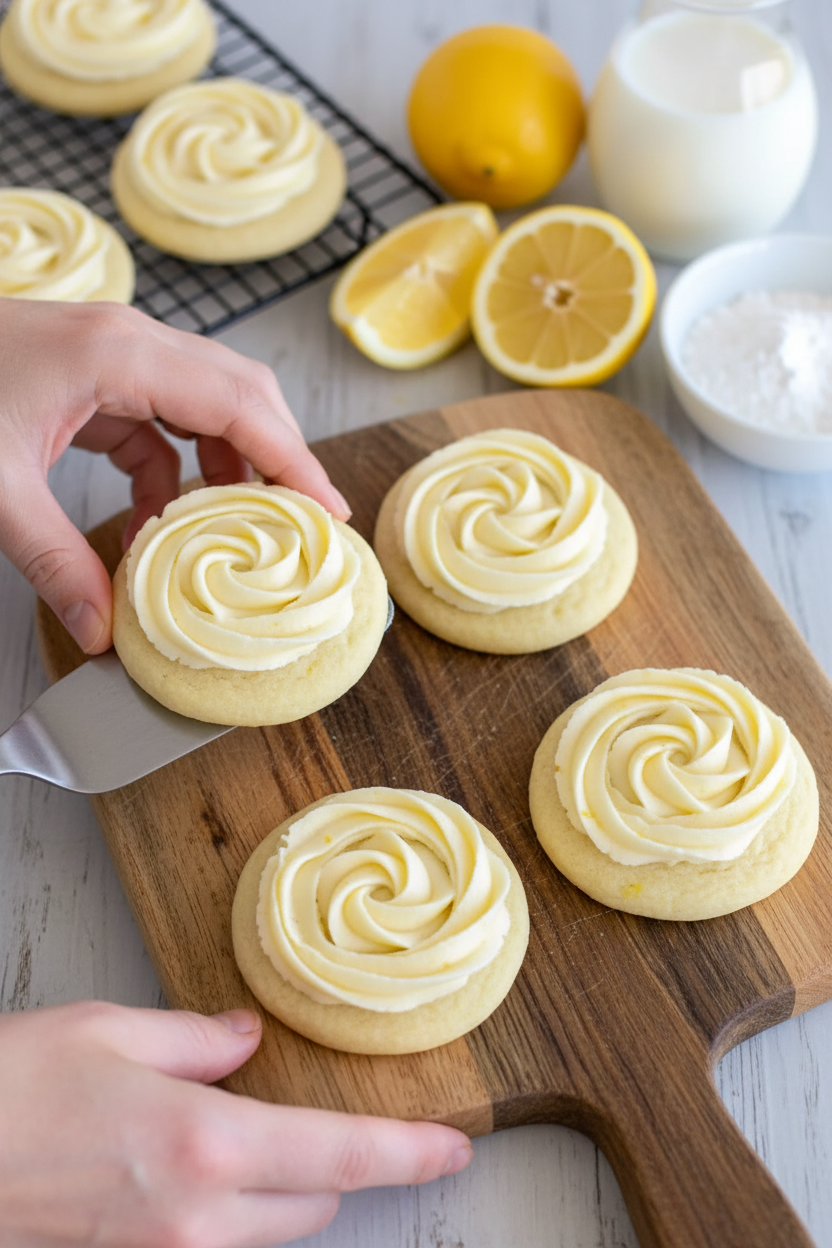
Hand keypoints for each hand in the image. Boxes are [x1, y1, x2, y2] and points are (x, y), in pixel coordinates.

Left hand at [0, 299, 349, 653]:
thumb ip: (54, 561)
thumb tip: (103, 634)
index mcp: (119, 354)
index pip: (239, 403)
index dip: (292, 459)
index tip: (326, 512)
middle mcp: (128, 342)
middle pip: (239, 392)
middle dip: (274, 458)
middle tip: (298, 526)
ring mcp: (111, 354)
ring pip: (205, 402)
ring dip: (225, 465)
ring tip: (235, 532)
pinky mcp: (92, 377)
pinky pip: (159, 420)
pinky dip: (172, 470)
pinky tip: (159, 522)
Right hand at [0, 1001, 471, 1247]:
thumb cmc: (11, 1088)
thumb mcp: (111, 1030)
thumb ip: (198, 1037)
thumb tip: (246, 1039)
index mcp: (205, 1145)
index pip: (340, 1157)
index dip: (410, 1155)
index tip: (454, 1149)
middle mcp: (196, 1218)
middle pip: (315, 1205)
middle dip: (332, 1163)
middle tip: (316, 1110)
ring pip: (270, 1234)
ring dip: (283, 1190)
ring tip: (247, 1131)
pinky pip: (219, 1247)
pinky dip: (234, 1210)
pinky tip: (198, 1164)